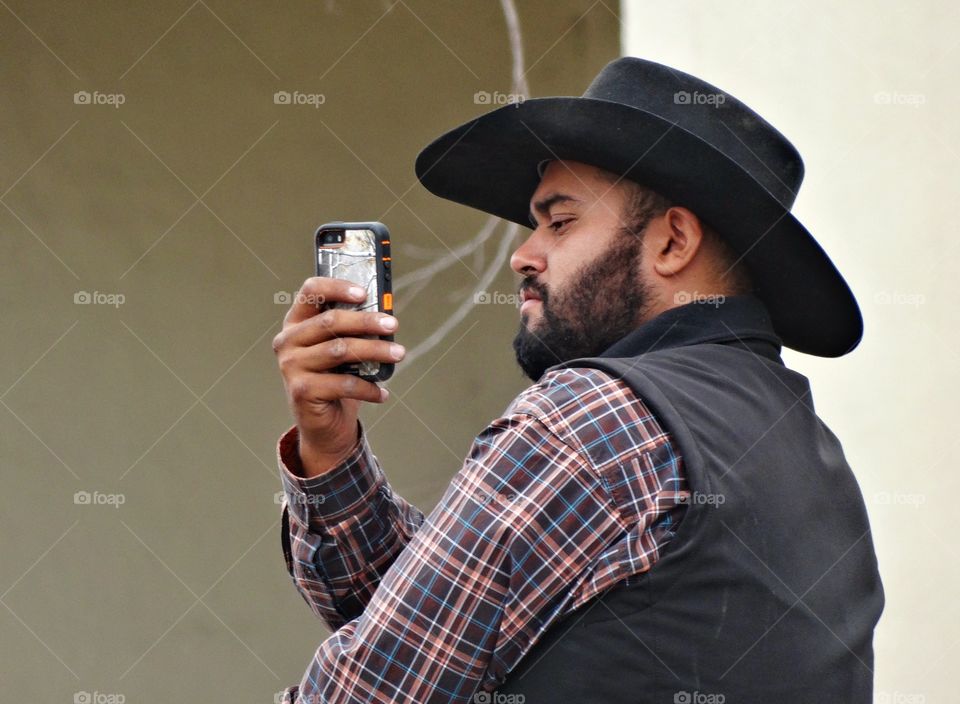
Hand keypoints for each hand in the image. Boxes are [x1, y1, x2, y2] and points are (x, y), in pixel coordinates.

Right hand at [272, 277, 403, 475]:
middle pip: (331, 321)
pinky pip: (344, 384)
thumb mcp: (341, 350)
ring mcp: (291, 366)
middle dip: (367, 321)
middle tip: (393, 324)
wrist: (321, 424)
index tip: (364, 293)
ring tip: (399, 354)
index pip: (311, 291)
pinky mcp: (301, 391)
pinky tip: (383, 393)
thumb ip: (353, 331)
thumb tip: (386, 317)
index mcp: (296, 322)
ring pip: (341, 350)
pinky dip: (369, 388)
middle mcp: (288, 341)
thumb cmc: (334, 378)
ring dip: (375, 351)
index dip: (337, 287)